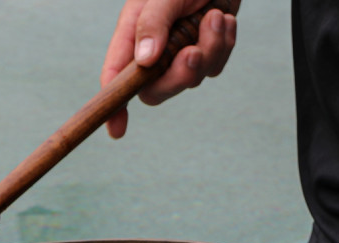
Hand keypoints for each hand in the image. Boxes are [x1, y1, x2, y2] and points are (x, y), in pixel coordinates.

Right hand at [101, 0, 238, 138]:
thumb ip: (151, 24)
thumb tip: (144, 62)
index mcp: (132, 35)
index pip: (116, 78)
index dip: (114, 106)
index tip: (116, 130)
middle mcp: (153, 49)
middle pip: (157, 89)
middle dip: (180, 75)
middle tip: (194, 52)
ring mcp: (179, 53)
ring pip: (192, 77)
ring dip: (210, 49)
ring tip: (215, 16)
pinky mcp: (206, 51)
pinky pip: (215, 65)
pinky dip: (224, 43)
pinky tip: (223, 19)